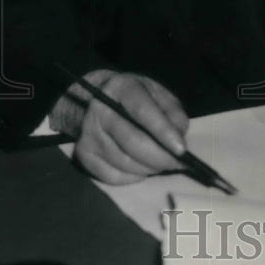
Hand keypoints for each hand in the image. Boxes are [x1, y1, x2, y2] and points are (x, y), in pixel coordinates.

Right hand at [52, 69, 188, 184]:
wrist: (95, 100)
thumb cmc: (135, 98)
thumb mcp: (157, 94)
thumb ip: (172, 112)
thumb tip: (178, 138)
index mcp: (121, 87)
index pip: (142, 111)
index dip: (163, 132)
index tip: (181, 149)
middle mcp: (100, 109)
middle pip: (132, 142)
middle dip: (160, 157)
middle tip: (177, 163)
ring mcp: (88, 134)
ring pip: (125, 163)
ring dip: (149, 168)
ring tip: (160, 163)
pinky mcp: (84, 155)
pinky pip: (114, 177)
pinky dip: (134, 177)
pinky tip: (141, 167)